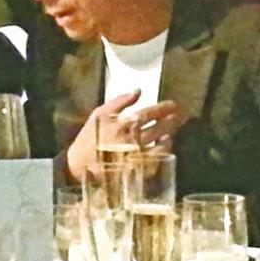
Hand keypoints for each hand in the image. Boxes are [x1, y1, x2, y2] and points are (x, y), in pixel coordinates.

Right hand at [66, 92, 184, 179]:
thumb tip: (138, 91)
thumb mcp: (99, 114)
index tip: (173, 105)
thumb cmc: (88, 138)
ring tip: (174, 128)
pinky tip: (166, 144)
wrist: (78, 165)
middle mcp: (131, 139)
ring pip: (161, 143)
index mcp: (122, 124)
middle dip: (173, 120)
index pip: (149, 113)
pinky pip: (157, 160)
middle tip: (181, 115)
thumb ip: (119, 101)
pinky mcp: (137, 170)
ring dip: (170, 134)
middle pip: (159, 127)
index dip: (164, 108)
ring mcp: (135, 156)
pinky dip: (164, 151)